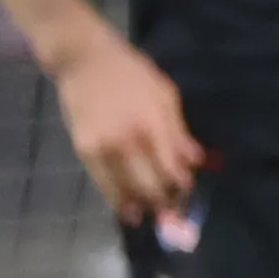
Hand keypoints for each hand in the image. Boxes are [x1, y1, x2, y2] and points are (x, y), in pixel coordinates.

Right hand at [49, 34, 201, 224]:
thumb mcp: (165, 96)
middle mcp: (126, 141)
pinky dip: (115, 198)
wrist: (84, 61)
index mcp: (152, 126)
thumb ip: (179, 132)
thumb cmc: (132, 74)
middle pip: (149, 186)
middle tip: (173, 214)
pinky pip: (101, 182)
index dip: (182, 188)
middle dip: (164, 204)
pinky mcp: (82, 149)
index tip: (188, 194)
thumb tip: (196, 162)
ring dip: (139, 207)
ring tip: (149, 217)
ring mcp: (101, 147)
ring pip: (124, 190)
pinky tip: (126, 208)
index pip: (172, 170)